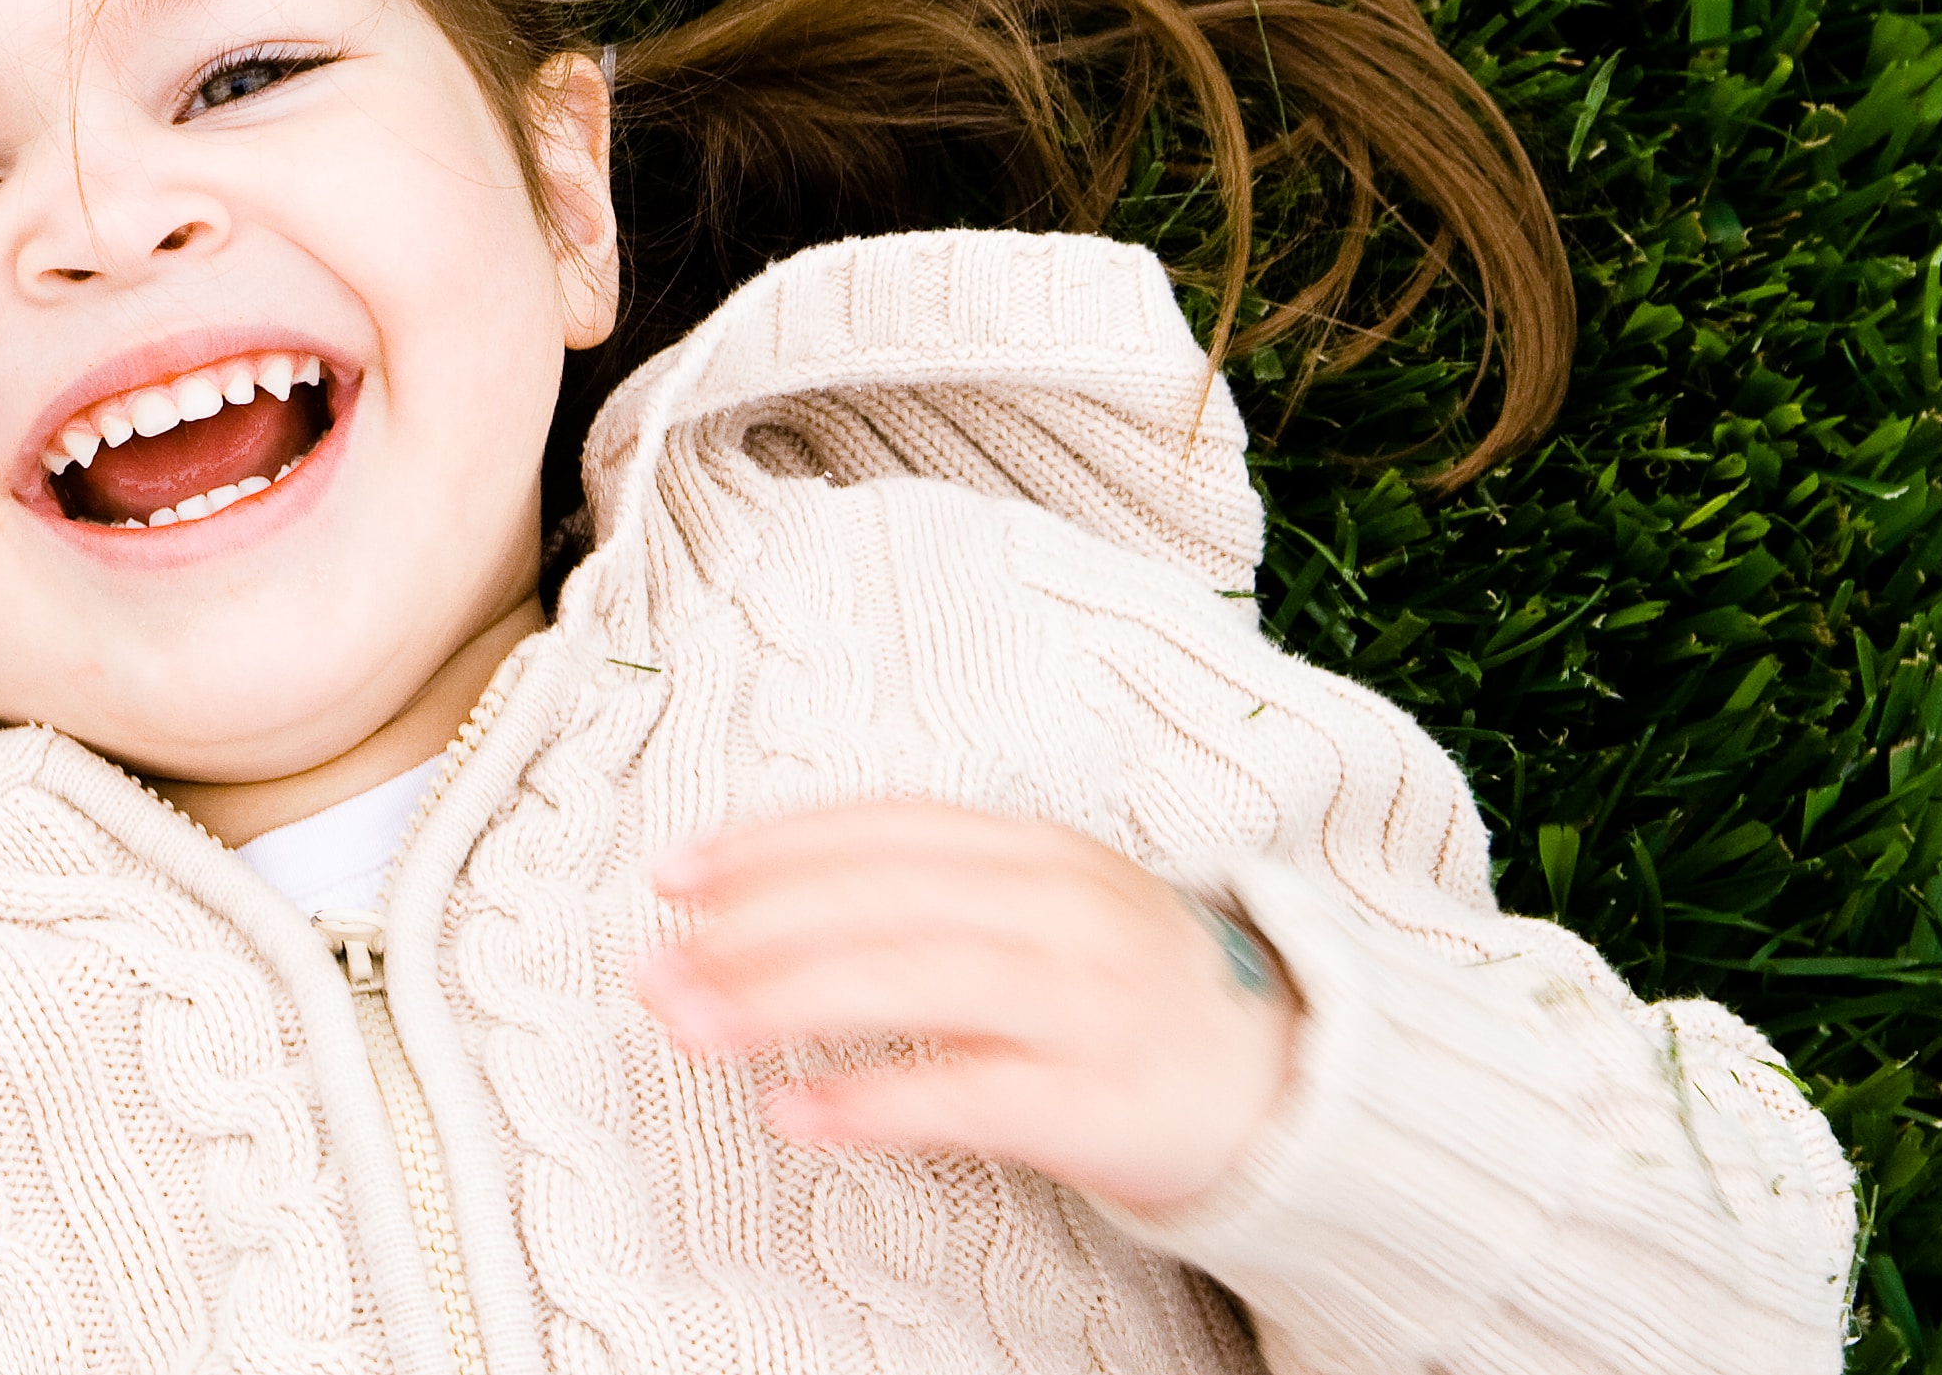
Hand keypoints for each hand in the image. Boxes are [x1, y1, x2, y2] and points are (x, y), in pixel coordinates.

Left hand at [637, 802, 1298, 1210]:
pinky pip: (967, 1095)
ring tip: (690, 1025)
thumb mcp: (1040, 906)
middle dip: (750, 928)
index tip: (672, 875)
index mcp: (1033, 848)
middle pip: (878, 898)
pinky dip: (870, 1101)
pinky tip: (792, 1114)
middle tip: (653, 963)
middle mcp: (1057, 906)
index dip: (768, 845)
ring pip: (910, 979)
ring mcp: (1082, 1000)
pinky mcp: (1098, 1099)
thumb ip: (927, 894)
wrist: (1288, 1083)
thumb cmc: (1127, 993)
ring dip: (782, 1001)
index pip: (878, 828)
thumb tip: (762, 907)